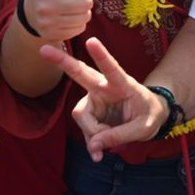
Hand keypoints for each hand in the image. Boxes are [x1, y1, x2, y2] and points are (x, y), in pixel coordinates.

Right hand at [24, 0, 91, 41]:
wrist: (32, 12)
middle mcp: (46, 5)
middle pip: (86, 2)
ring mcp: (49, 22)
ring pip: (85, 16)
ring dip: (82, 11)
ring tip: (71, 7)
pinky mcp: (54, 34)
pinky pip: (80, 28)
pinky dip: (78, 23)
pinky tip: (68, 18)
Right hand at [43, 37, 168, 160]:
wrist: (150, 117)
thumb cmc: (150, 115)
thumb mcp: (143, 128)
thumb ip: (119, 136)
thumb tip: (94, 146)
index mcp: (123, 84)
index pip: (112, 68)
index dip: (101, 56)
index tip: (91, 41)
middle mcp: (104, 87)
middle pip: (80, 73)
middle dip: (62, 62)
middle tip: (44, 49)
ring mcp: (94, 99)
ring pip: (81, 115)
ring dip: (92, 133)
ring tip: (108, 147)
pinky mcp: (90, 112)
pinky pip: (84, 129)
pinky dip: (91, 143)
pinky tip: (98, 153)